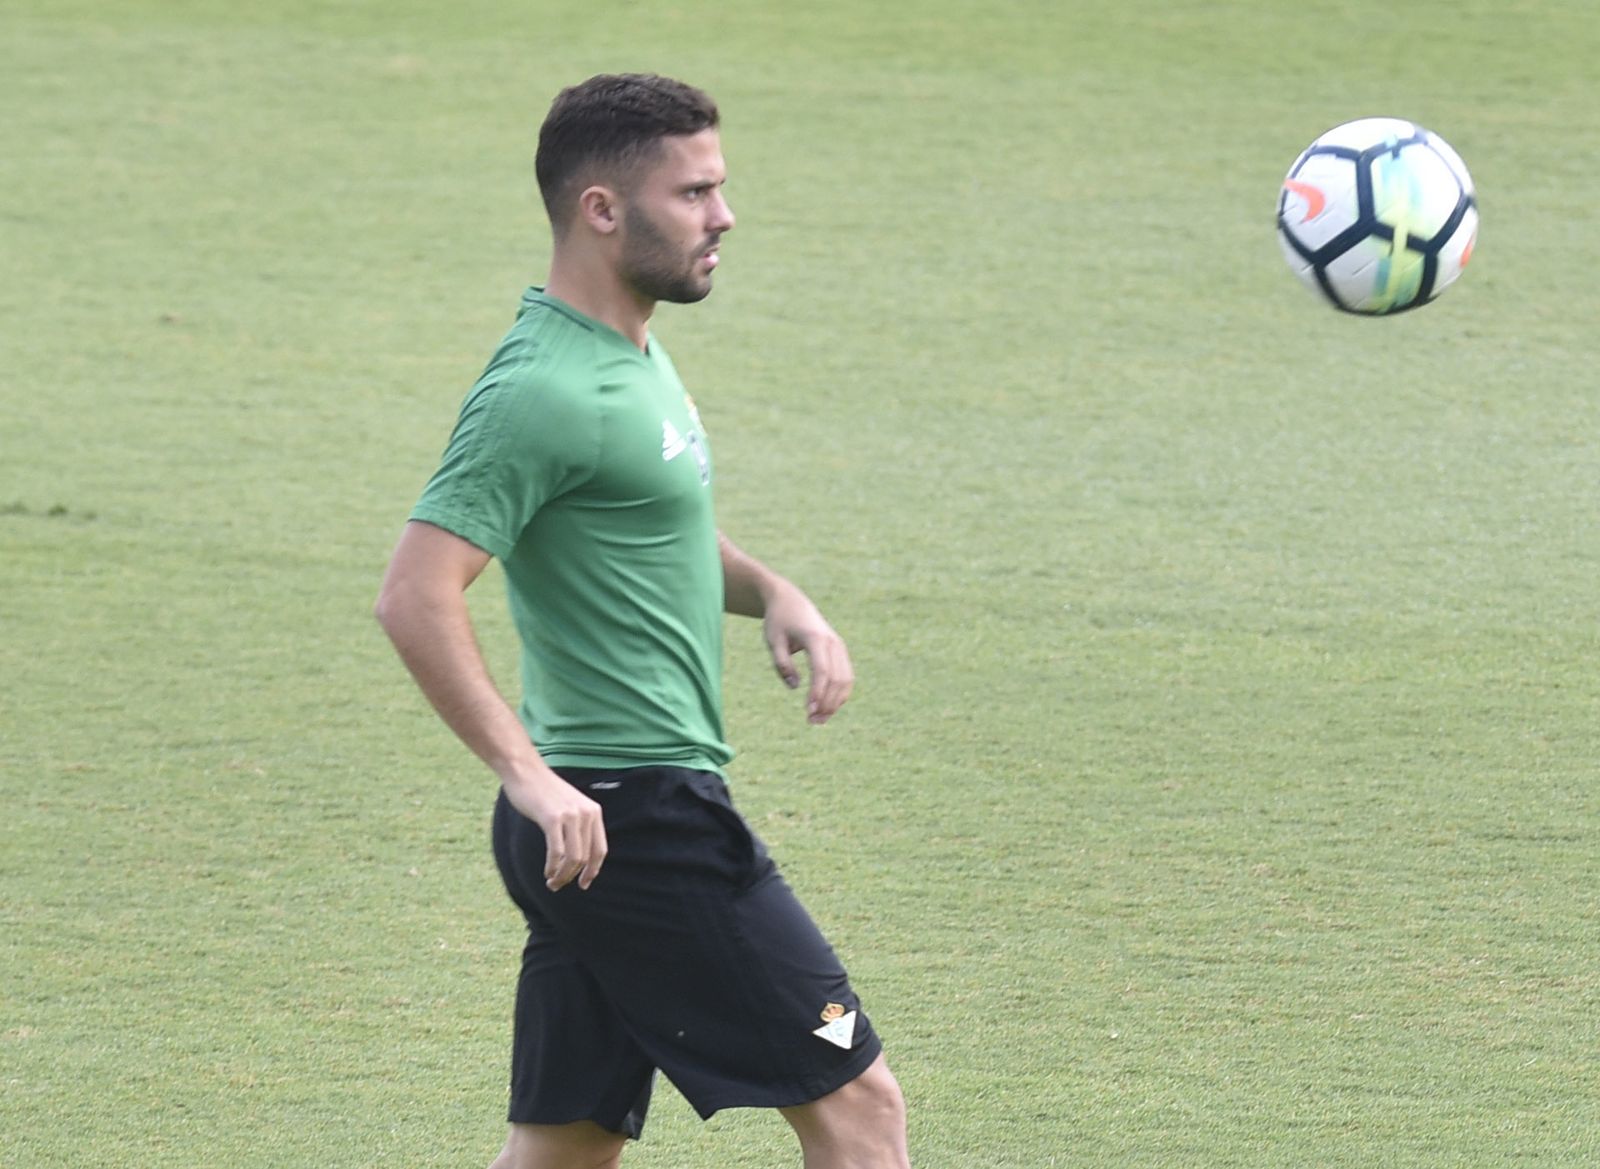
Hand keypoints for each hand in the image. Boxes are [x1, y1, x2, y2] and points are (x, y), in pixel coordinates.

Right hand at [502, 767, 607, 890]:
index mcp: (593, 811)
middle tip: (558, 885)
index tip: (583, 884)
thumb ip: (577, 825)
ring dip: (562, 876)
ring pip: (573, 858)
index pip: (600, 850)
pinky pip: (556, 852)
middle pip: (585, 857)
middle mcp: (586, 813)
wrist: (525, 771)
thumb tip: (579, 858)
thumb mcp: (569, 806)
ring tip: (552, 883)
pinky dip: (552, 867)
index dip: (593, 870)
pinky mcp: (553, 818)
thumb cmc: (543, 792)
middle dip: (572, 876)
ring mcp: (570, 815)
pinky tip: (547, 872)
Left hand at [762, 584, 854, 724]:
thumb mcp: (773, 641)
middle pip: (838, 678)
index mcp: (815, 638)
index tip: (809, 711)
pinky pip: (846, 676)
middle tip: (812, 721)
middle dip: (828, 703)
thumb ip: (782, 665)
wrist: (790, 600)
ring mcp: (839, 646)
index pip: (822, 671)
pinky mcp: (840, 651)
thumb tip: (796, 687)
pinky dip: (839, 693)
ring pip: (846, 679)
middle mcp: (832, 642)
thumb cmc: (778, 621)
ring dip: (836, 702)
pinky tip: (827, 707)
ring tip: (819, 719)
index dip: (817, 693)